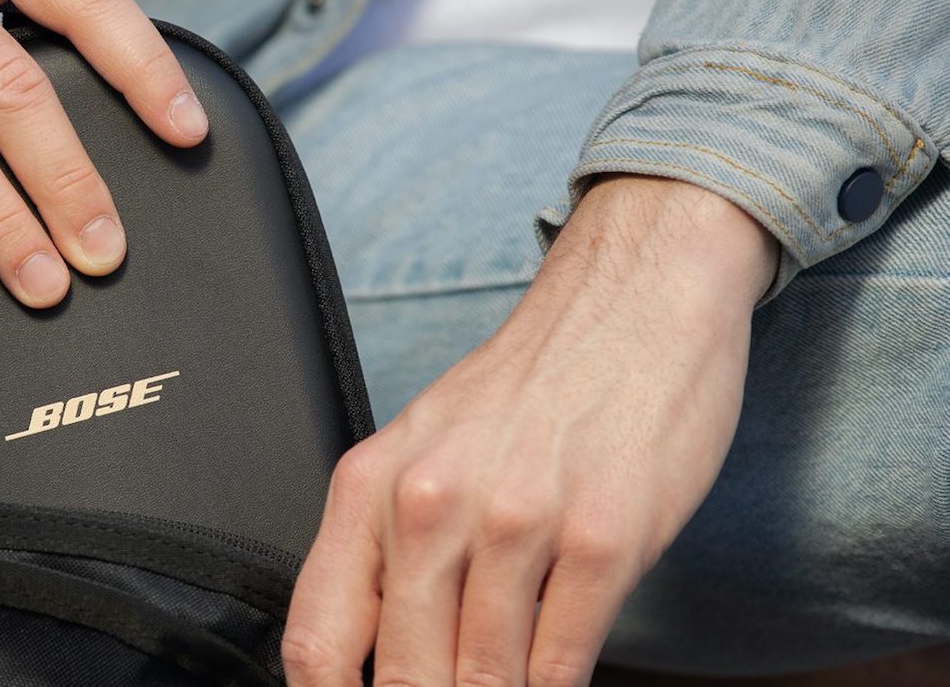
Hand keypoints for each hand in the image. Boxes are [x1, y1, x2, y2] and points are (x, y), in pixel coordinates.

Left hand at [282, 175, 778, 686]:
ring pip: (484, 680)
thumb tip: (366, 658)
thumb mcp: (423, 450)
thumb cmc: (529, 386)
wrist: (633, 300)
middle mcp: (431, 503)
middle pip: (402, 676)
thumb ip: (387, 547)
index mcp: (371, 485)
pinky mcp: (604, 537)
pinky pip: (561, 662)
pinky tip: (551, 685)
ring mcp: (518, 522)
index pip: (316, 639)